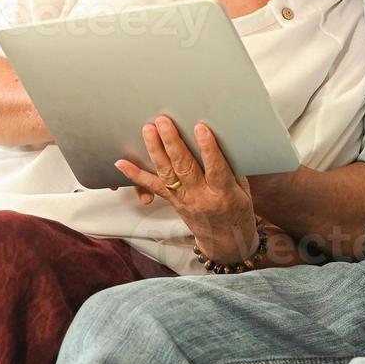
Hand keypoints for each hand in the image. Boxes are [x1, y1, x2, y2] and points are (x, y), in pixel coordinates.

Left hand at [114, 116, 259, 263]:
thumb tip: (222, 138)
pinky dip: (135, 174)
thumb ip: (232, 167)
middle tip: (164, 122)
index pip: (216, 169)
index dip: (208, 149)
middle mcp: (200, 197)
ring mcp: (183, 200)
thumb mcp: (243, 190)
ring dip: (156, 150)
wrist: (225, 241)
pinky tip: (121, 163)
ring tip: (149, 130)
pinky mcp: (172, 201)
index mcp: (224, 194)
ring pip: (166, 173)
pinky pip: (152, 186)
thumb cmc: (237, 211)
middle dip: (173, 143)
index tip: (201, 128)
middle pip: (184, 168)